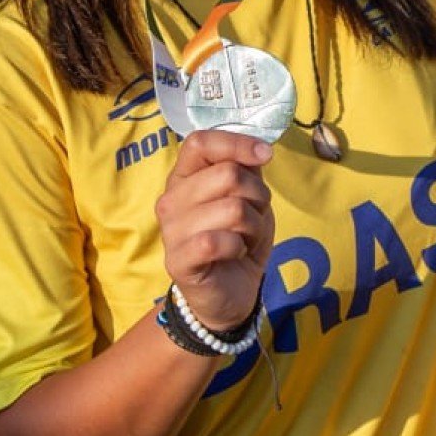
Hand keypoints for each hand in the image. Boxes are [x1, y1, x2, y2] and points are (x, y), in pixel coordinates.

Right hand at [155, 129, 275, 332]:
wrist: (231, 293)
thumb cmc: (238, 239)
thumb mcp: (249, 197)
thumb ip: (246, 168)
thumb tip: (258, 149)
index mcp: (184, 178)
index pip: (199, 142)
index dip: (236, 143)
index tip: (264, 156)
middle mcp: (171, 200)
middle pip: (227, 174)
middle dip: (257, 195)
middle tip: (255, 216)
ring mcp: (171, 231)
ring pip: (232, 208)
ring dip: (254, 225)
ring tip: (246, 238)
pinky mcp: (178, 261)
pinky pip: (219, 241)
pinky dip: (239, 247)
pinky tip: (236, 253)